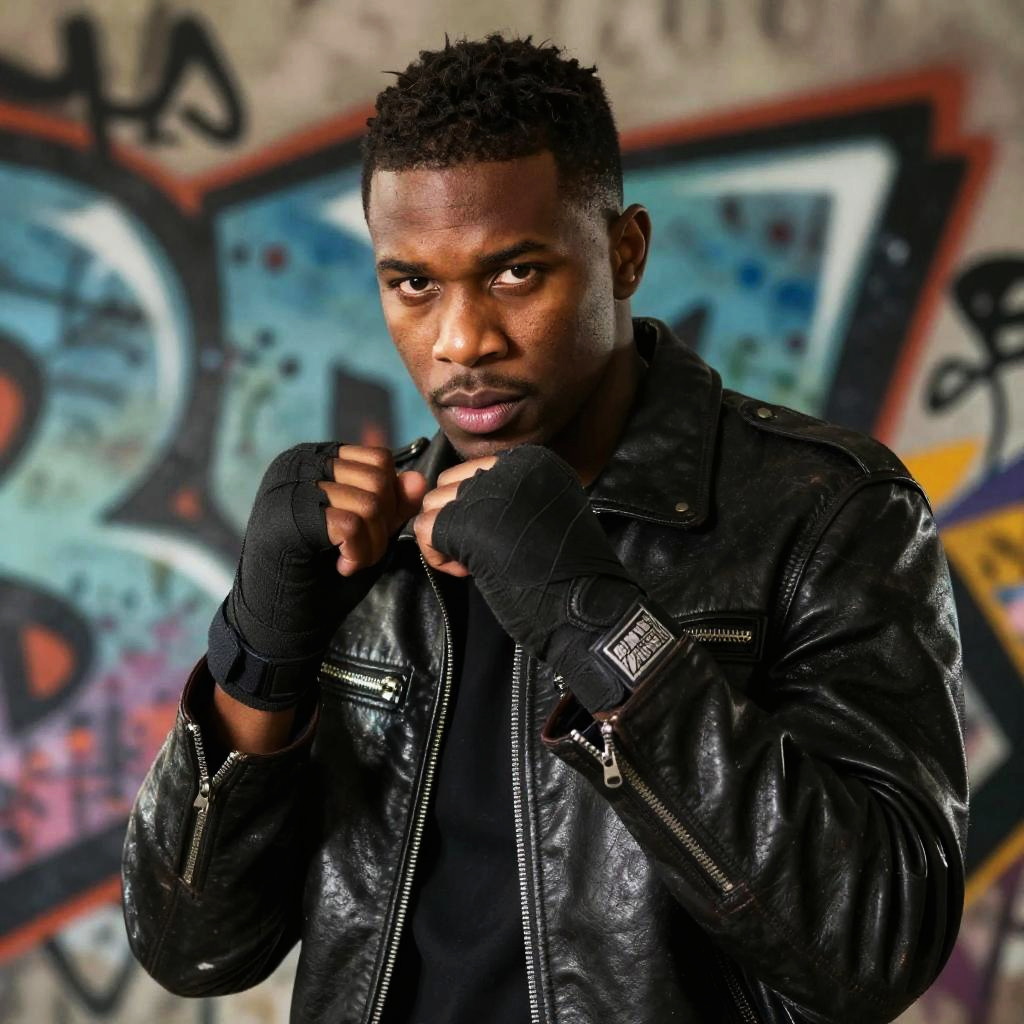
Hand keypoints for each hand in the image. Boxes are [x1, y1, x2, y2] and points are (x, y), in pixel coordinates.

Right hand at [227, 442, 426, 662]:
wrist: (277, 621)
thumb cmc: (321, 575)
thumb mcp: (368, 533)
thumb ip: (392, 505)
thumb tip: (418, 479)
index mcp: (314, 459)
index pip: (378, 459)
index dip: (389, 500)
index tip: (366, 533)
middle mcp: (298, 464)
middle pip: (378, 478)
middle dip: (383, 525)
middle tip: (360, 553)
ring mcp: (290, 487)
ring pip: (370, 502)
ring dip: (372, 544)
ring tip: (350, 561)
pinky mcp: (290, 517)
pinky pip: (352, 525)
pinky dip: (360, 554)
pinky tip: (342, 567)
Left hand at [427, 445, 664, 711]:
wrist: (584, 609)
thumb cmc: (565, 571)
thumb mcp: (542, 513)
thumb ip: (507, 496)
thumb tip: (458, 497)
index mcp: (532, 459)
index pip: (472, 472)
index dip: (475, 510)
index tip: (501, 539)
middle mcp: (510, 464)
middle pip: (448, 485)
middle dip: (456, 522)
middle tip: (486, 554)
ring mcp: (487, 491)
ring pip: (431, 505)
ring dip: (446, 540)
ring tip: (477, 564)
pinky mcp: (467, 521)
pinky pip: (424, 530)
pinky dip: (436, 556)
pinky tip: (466, 573)